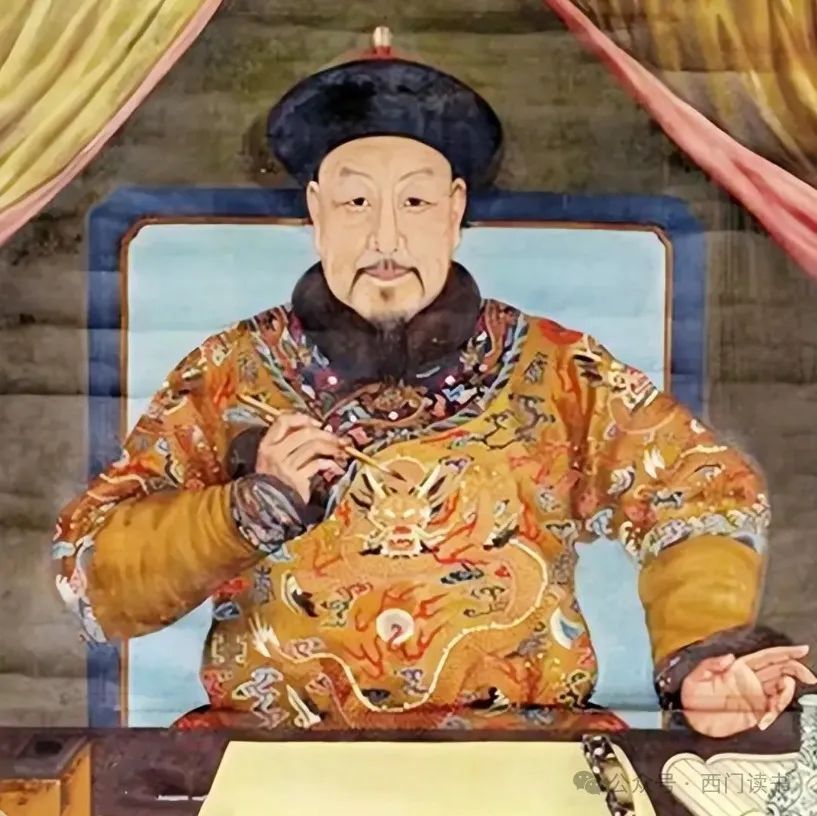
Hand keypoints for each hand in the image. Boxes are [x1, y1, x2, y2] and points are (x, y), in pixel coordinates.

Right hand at [255, 412, 347, 502]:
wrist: (269, 509)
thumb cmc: (275, 483)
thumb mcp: (276, 460)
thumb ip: (292, 445)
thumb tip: (321, 430)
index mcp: (266, 445)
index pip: (282, 420)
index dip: (303, 418)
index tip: (317, 423)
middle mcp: (274, 453)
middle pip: (304, 432)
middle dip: (325, 434)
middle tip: (338, 439)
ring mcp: (285, 466)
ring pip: (313, 446)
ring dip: (332, 447)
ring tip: (341, 451)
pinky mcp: (297, 479)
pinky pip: (317, 464)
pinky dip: (329, 464)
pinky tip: (335, 468)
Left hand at [680, 645, 816, 737]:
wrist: (689, 718)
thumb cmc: (690, 695)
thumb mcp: (696, 676)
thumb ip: (713, 664)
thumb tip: (730, 658)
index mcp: (738, 668)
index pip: (767, 657)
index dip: (785, 652)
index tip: (801, 649)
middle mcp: (749, 681)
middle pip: (780, 671)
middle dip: (796, 670)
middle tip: (809, 675)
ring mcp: (754, 697)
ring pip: (781, 691)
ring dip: (787, 693)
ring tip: (780, 698)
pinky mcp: (755, 713)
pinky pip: (772, 711)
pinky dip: (774, 715)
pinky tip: (764, 720)